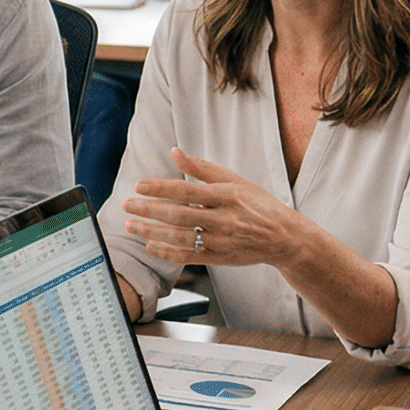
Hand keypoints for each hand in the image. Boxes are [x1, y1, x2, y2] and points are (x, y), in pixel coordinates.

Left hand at [122, 148, 304, 266]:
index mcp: (227, 196)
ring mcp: (221, 241)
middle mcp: (223, 220)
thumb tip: (174, 151)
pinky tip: (149, 245)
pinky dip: (166, 252)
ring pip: (179, 237)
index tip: (138, 186)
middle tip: (126, 205)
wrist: (283, 237)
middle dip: (148, 210)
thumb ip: (201, 168)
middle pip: (178, 215)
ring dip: (151, 231)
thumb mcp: (234, 180)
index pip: (187, 191)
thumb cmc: (256, 203)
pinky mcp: (219, 258)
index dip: (160, 188)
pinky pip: (188, 256)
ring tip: (130, 225)